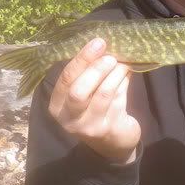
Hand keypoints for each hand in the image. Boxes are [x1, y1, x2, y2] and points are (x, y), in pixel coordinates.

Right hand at [48, 38, 140, 163]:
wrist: (114, 142)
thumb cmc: (97, 110)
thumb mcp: (87, 94)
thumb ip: (89, 73)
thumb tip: (103, 45)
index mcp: (58, 106)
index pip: (65, 79)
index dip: (82, 59)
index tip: (97, 42)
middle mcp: (69, 119)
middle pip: (78, 90)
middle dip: (96, 69)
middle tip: (110, 56)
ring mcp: (89, 126)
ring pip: (102, 94)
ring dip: (114, 74)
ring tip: (122, 63)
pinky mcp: (108, 129)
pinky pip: (118, 100)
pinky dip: (123, 83)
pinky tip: (127, 73)